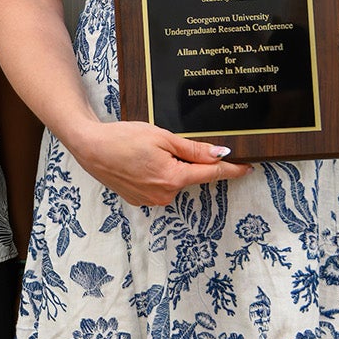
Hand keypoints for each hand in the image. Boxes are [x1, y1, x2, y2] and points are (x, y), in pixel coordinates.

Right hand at [66, 120, 248, 206]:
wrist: (90, 148)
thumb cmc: (123, 138)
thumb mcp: (162, 137)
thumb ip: (193, 149)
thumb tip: (220, 154)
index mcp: (173, 178)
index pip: (211, 174)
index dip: (231, 170)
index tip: (248, 167)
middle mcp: (164, 195)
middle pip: (191, 176)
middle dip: (188, 161)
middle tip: (165, 143)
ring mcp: (151, 200)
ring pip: (175, 181)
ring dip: (171, 167)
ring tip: (147, 151)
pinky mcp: (140, 200)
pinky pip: (160, 186)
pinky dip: (158, 174)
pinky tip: (141, 161)